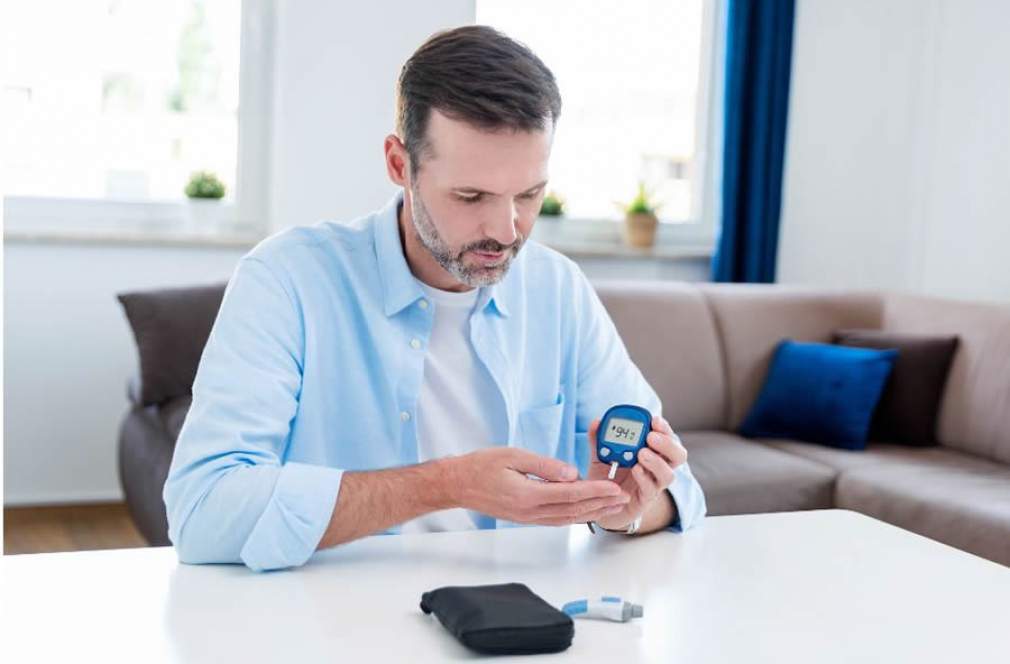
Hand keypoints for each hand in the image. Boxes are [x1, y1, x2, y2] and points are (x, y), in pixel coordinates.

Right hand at [448, 447, 629, 525]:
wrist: (458, 484)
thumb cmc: (481, 466)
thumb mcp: (513, 456)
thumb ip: (544, 465)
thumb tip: (572, 473)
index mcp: (528, 495)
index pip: (570, 494)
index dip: (595, 491)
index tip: (615, 487)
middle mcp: (530, 511)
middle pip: (573, 510)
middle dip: (601, 504)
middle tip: (623, 498)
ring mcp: (528, 517)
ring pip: (567, 518)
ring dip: (592, 512)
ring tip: (612, 506)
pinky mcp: (525, 517)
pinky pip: (556, 519)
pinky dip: (575, 515)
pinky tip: (586, 511)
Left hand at [586, 415, 686, 530]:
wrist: (602, 503)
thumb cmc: (608, 475)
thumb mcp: (601, 455)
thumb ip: (599, 439)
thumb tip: (597, 422)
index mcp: (651, 451)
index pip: (667, 437)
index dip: (664, 428)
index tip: (654, 420)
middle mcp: (658, 467)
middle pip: (678, 455)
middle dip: (667, 443)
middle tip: (651, 437)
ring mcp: (653, 484)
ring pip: (668, 475)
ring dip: (657, 462)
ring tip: (642, 454)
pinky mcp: (645, 499)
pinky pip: (651, 489)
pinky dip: (644, 478)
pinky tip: (635, 470)